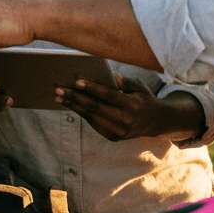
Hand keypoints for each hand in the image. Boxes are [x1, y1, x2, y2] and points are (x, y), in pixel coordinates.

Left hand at [55, 74, 203, 141]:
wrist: (154, 122)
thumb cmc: (143, 97)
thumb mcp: (138, 86)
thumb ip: (124, 81)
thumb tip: (109, 75)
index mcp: (133, 105)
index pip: (110, 96)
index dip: (93, 89)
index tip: (77, 82)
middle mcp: (126, 121)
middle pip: (96, 108)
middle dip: (75, 98)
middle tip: (59, 89)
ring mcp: (119, 131)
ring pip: (91, 117)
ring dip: (73, 106)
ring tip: (59, 97)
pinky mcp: (113, 137)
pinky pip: (94, 123)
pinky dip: (81, 113)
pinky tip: (70, 104)